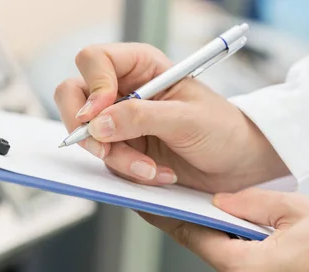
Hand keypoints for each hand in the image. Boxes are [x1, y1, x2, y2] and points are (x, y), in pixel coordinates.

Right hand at [54, 43, 289, 192]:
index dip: (92, 86)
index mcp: (141, 67)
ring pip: (86, 134)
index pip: (94, 60)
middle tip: (105, 149)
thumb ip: (141, 117)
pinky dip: (124, 171)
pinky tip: (154, 173)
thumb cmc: (222, 130)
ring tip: (151, 170)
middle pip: (73, 95)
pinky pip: (103, 160)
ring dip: (115, 157)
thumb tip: (97, 124)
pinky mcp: (119, 149)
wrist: (235, 166)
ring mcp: (117, 122)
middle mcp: (123, 90)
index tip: (101, 113)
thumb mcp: (187, 119)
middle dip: (85, 127)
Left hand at [142, 188, 308, 271]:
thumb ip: (247, 205)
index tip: (154, 211)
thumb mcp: (296, 210)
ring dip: (255, 261)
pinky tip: (296, 270)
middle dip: (234, 240)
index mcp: (246, 270)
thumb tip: (219, 204)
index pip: (194, 239)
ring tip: (292, 251)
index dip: (172, 221)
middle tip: (265, 227)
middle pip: (222, 259)